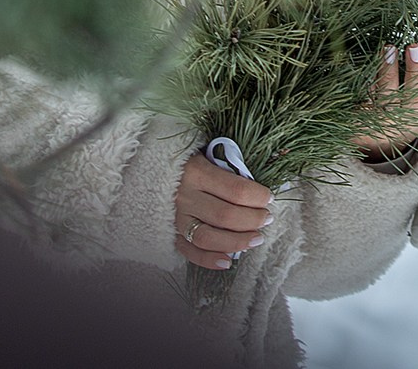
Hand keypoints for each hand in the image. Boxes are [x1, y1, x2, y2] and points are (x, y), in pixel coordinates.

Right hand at [173, 151, 272, 270]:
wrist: (148, 169)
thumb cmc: (187, 162)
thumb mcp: (207, 156)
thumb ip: (228, 171)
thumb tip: (259, 193)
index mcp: (196, 171)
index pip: (236, 190)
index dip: (258, 197)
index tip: (268, 198)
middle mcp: (184, 195)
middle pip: (226, 216)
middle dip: (253, 220)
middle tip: (266, 218)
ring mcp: (175, 217)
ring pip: (209, 237)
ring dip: (237, 241)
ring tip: (256, 238)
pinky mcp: (169, 232)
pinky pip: (190, 252)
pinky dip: (209, 260)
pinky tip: (228, 261)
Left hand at [349, 44, 417, 159]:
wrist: (370, 139)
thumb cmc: (399, 111)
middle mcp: (409, 120)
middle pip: (417, 98)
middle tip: (415, 47)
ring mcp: (386, 121)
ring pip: (389, 97)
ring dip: (390, 70)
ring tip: (389, 48)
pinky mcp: (364, 118)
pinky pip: (366, 97)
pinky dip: (369, 78)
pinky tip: (371, 60)